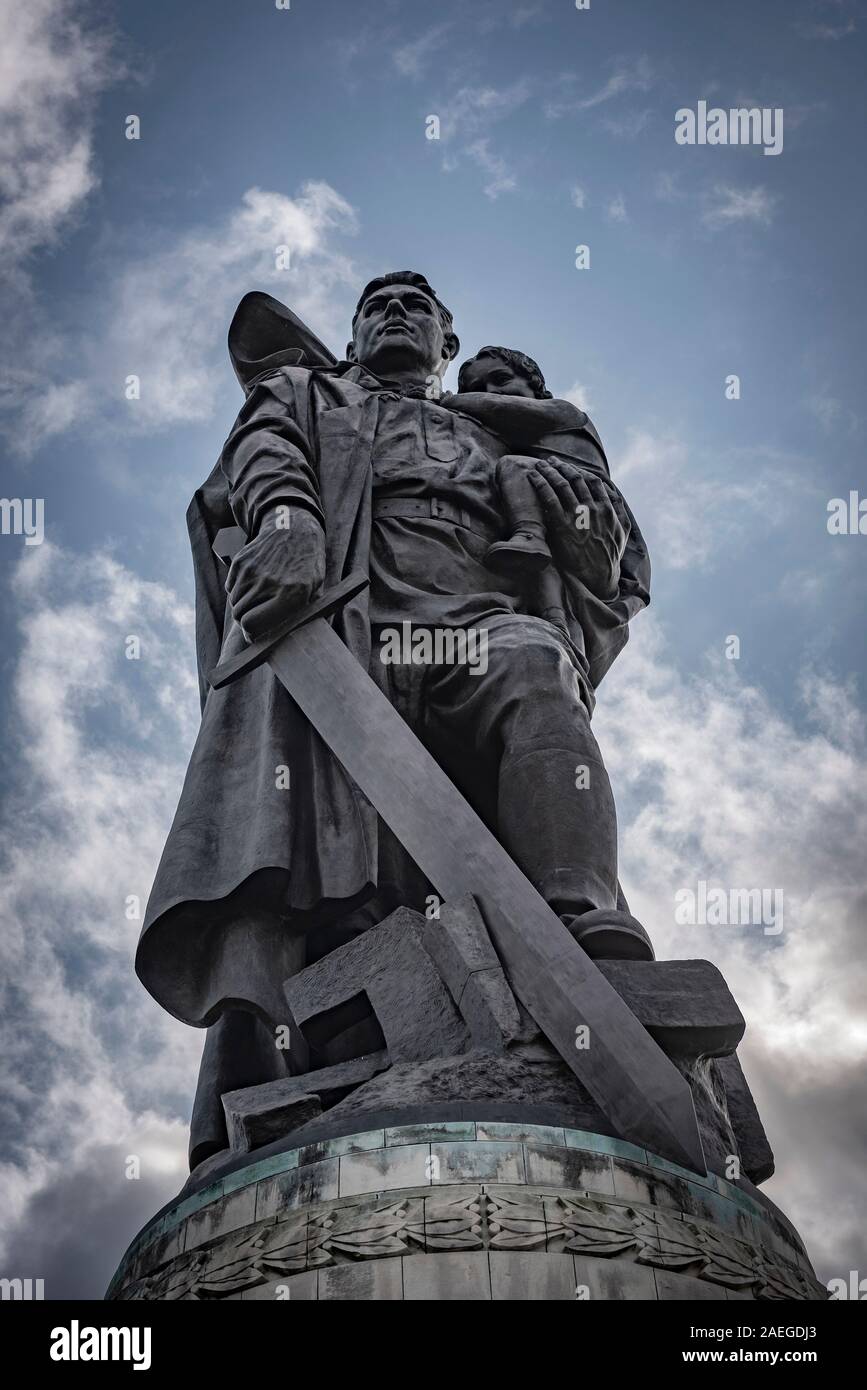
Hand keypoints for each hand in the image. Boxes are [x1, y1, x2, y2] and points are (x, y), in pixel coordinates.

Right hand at [225, 507, 324, 641]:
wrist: (295, 530)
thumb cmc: (308, 566)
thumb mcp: (315, 592)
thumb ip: (303, 617)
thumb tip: (290, 642)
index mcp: (290, 595)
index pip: (252, 625)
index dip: (251, 634)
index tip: (254, 635)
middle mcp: (268, 583)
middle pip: (240, 616)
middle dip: (245, 622)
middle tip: (255, 620)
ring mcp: (252, 571)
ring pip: (234, 603)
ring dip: (242, 606)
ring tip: (258, 600)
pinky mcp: (241, 562)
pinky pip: (230, 588)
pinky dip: (238, 591)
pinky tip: (254, 585)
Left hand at [528, 460, 627, 597]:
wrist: (599, 576)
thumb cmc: (611, 556)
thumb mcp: (623, 531)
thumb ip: (619, 510)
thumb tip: (614, 493)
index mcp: (606, 508)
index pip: (592, 481)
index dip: (579, 471)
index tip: (569, 467)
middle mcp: (592, 508)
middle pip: (575, 479)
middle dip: (561, 467)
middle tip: (550, 461)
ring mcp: (577, 516)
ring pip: (561, 485)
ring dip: (549, 471)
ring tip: (539, 465)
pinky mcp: (562, 526)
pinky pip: (549, 499)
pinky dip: (540, 484)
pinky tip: (533, 477)